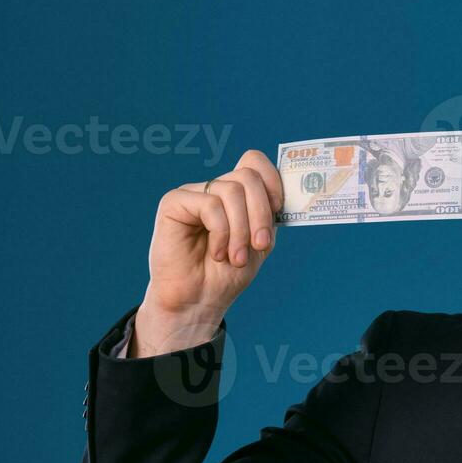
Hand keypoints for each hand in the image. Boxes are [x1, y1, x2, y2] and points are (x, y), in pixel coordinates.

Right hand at [133, 150, 283, 356]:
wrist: (199, 301)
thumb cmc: (227, 275)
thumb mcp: (260, 242)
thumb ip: (269, 214)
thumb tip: (287, 190)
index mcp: (236, 195)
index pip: (254, 162)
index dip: (272, 181)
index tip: (278, 211)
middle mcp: (214, 188)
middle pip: (248, 176)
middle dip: (261, 213)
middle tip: (259, 245)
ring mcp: (193, 193)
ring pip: (232, 191)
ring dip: (241, 230)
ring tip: (235, 257)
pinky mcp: (174, 202)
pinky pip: (211, 204)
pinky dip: (222, 233)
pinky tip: (217, 253)